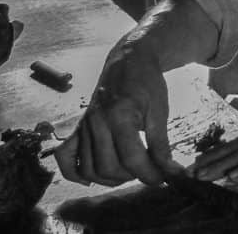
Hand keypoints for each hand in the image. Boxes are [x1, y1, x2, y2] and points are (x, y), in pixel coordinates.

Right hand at [53, 43, 181, 186]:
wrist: (129, 59)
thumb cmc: (147, 82)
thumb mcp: (160, 111)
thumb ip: (162, 146)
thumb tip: (172, 173)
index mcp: (119, 114)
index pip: (131, 159)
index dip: (150, 175)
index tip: (163, 179)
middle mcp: (96, 121)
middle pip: (109, 168)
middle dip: (133, 177)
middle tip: (150, 171)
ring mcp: (83, 125)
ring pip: (89, 169)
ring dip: (110, 179)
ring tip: (130, 171)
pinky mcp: (77, 127)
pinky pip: (66, 158)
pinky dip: (75, 174)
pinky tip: (94, 178)